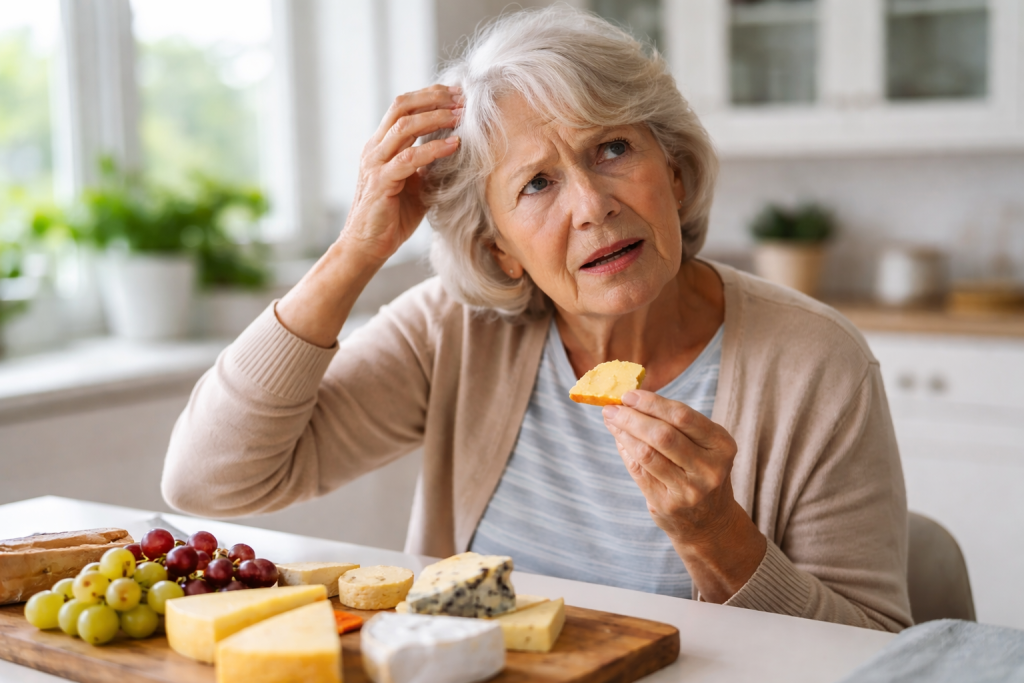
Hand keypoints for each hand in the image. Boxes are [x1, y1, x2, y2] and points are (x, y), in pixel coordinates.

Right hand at [342, 84, 462, 263]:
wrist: (368, 246)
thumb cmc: (393, 216)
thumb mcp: (416, 182)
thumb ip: (429, 163)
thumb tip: (457, 146)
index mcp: (382, 144)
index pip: (403, 106)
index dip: (430, 95)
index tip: (458, 94)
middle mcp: (375, 148)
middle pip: (401, 106)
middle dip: (434, 98)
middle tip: (462, 98)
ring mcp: (376, 163)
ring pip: (404, 127)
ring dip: (435, 117)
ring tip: (461, 116)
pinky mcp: (381, 182)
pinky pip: (409, 159)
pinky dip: (433, 149)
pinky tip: (455, 145)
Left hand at [602, 390, 766, 601]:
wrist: (710, 522)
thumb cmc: (701, 471)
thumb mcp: (704, 446)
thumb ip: (675, 423)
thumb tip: (631, 400)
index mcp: (721, 445)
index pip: (682, 416)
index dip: (652, 403)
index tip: (629, 394)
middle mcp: (709, 469)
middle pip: (662, 435)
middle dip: (632, 417)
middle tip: (612, 407)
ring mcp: (688, 490)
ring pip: (647, 453)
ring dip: (623, 433)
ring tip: (611, 420)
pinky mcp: (667, 505)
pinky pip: (639, 471)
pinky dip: (625, 451)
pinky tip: (619, 439)